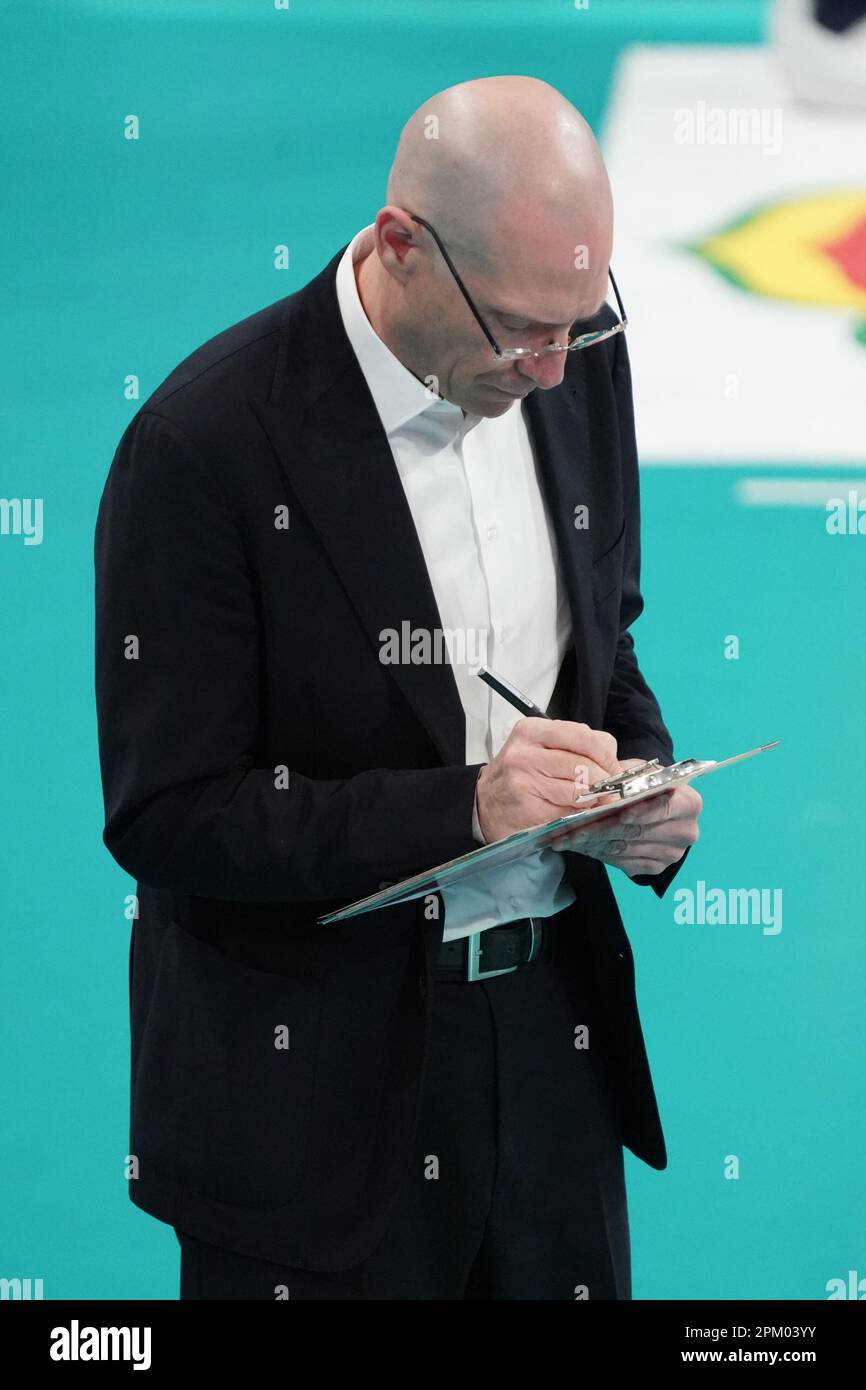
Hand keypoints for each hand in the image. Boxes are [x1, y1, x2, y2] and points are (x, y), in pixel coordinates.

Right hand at [475, 718, 620, 843]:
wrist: (484, 803)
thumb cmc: (519, 774)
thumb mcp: (541, 748)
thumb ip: (579, 748)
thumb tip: (623, 764)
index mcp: (532, 731)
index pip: (584, 736)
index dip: (606, 755)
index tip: (612, 768)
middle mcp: (525, 754)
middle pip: (584, 765)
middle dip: (604, 781)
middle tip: (609, 790)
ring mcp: (524, 782)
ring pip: (580, 791)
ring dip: (594, 800)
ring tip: (592, 801)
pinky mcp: (528, 809)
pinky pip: (569, 812)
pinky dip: (579, 814)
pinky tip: (575, 812)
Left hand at [546, 757, 701, 878]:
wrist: (653, 805)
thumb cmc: (645, 784)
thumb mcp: (640, 771)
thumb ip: (626, 777)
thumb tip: (600, 784)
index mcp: (689, 803)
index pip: (666, 808)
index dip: (642, 811)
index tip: (620, 813)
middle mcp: (685, 832)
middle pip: (638, 832)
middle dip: (601, 828)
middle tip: (573, 827)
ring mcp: (671, 853)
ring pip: (625, 848)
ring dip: (592, 843)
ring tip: (566, 837)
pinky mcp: (655, 867)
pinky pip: (621, 862)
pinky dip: (597, 852)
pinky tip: (578, 845)